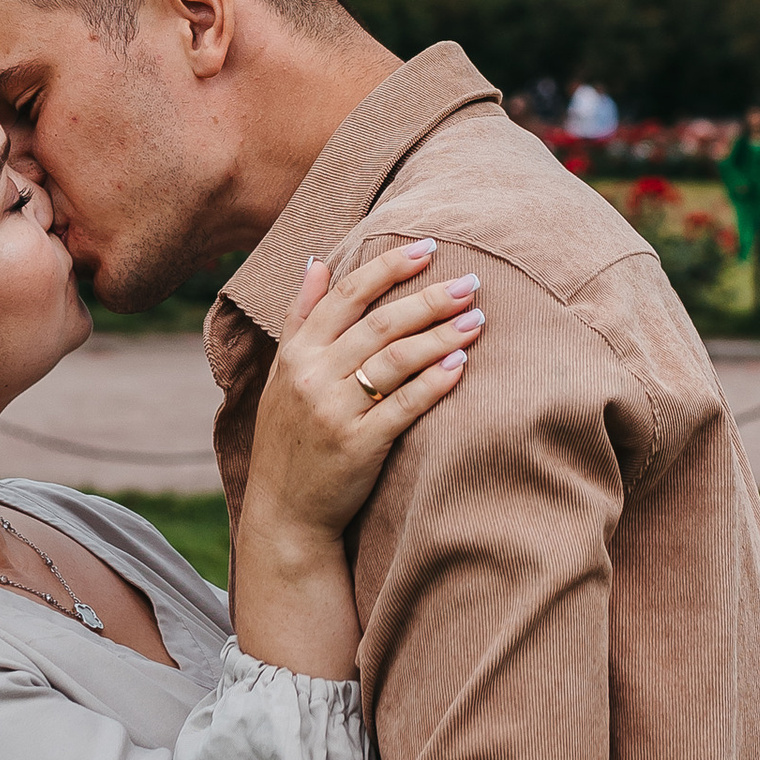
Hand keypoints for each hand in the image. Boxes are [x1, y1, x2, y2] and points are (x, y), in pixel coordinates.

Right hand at [249, 241, 482, 555]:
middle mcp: (313, 376)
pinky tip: (461, 365)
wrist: (284, 512)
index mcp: (297, 352)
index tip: (429, 247)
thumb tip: (317, 261)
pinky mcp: (359, 445)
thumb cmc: (288, 436)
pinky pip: (404, 406)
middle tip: (471, 282)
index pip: (348, 295)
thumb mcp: (282, 372)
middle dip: (430, 299)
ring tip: (477, 319)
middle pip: (381, 323)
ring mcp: (335, 411)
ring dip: (442, 336)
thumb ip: (301, 316)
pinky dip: (434, 383)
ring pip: (397, 360)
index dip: (389, 267)